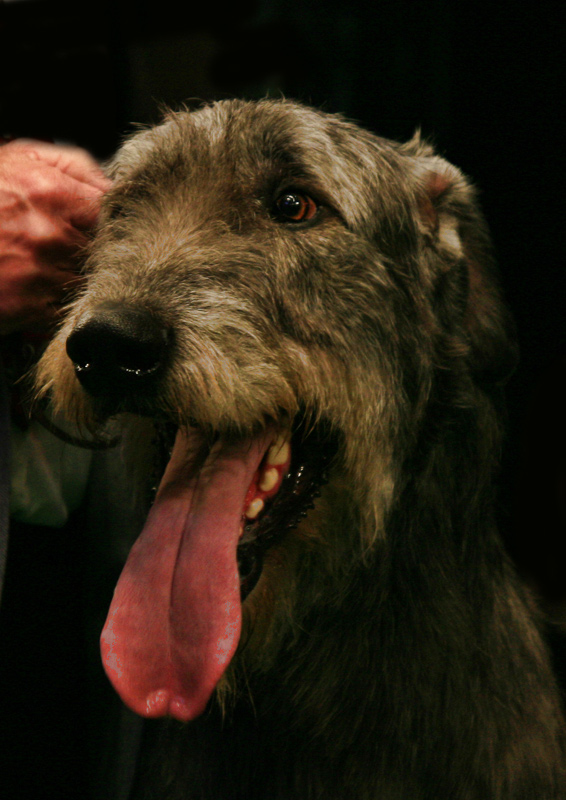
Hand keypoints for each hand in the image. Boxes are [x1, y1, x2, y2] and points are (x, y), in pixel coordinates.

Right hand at [0, 140, 110, 333]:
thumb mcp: (18, 160)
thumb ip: (73, 165)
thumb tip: (113, 184)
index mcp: (54, 193)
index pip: (115, 213)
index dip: (116, 221)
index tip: (110, 227)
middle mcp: (53, 234)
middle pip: (106, 251)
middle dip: (98, 251)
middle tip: (78, 249)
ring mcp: (42, 273)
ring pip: (89, 281)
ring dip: (81, 278)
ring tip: (56, 268)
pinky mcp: (30, 307)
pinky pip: (66, 308)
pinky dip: (61, 303)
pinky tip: (44, 291)